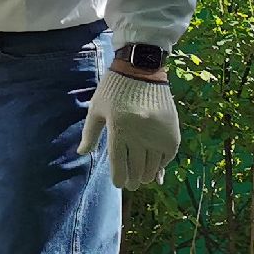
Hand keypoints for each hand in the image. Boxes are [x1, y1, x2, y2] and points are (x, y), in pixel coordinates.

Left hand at [83, 70, 179, 189]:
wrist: (141, 69)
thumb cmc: (114, 89)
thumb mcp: (96, 109)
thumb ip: (90, 133)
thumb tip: (81, 153)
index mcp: (119, 130)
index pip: (119, 165)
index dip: (119, 178)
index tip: (118, 183)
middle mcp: (139, 134)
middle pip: (137, 169)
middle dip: (133, 180)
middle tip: (130, 184)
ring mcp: (157, 133)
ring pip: (153, 165)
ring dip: (147, 175)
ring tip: (142, 178)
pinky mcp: (172, 131)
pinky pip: (168, 155)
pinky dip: (162, 164)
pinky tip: (156, 167)